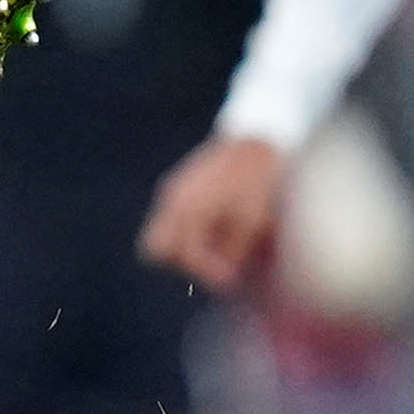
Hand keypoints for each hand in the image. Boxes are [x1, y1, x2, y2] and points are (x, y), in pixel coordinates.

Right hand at [138, 132, 289, 290]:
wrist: (259, 136)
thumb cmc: (259, 178)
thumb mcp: (253, 220)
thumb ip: (233, 250)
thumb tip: (227, 274)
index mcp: (187, 208)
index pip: (180, 254)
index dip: (204, 270)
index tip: (228, 277)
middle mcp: (171, 199)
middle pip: (155, 246)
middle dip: (182, 261)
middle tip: (213, 264)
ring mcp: (173, 189)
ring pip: (164, 232)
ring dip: (187, 245)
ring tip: (221, 244)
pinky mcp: (180, 182)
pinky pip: (174, 216)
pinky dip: (190, 228)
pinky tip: (218, 224)